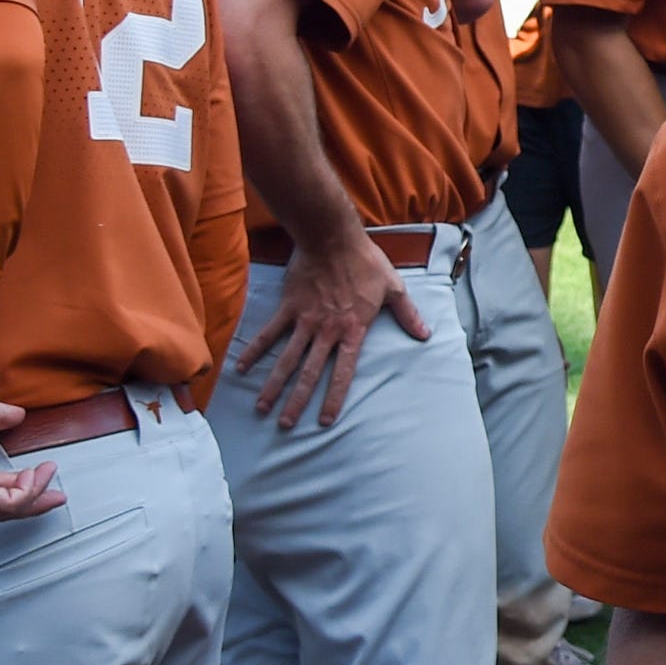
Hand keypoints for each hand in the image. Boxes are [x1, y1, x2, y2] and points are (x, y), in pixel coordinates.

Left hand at [0, 397, 66, 520]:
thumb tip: (15, 416)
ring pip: (6, 509)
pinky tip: (34, 474)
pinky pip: (9, 502)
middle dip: (32, 502)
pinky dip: (27, 491)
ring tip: (47, 473)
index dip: (15, 488)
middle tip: (54, 496)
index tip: (36, 478)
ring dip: (34, 493)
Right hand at [236, 232, 428, 429]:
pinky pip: (269, 334)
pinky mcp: (288, 308)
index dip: (334, 397)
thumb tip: (425, 335)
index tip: (324, 420)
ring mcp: (305, 321)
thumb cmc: (366, 262)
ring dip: (273, 385)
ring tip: (262, 407)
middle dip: (298, 402)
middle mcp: (326, 331)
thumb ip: (407, 314)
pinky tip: (240, 368)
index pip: (343, 372)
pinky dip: (254, 350)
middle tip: (287, 426)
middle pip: (310, 373)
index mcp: (352, 330)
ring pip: (286, 359)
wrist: (332, 238)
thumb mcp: (394, 288)